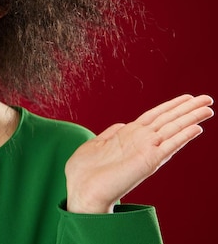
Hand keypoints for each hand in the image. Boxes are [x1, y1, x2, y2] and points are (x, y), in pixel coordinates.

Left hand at [65, 94, 213, 213]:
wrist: (82, 189)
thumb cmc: (84, 170)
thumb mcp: (96, 144)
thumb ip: (111, 133)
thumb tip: (121, 125)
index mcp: (129, 135)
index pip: (155, 115)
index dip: (171, 105)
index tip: (187, 97)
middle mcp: (141, 141)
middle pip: (169, 119)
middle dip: (188, 108)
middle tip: (207, 98)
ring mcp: (146, 151)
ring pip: (173, 129)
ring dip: (191, 118)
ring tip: (208, 108)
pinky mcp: (149, 161)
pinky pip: (170, 146)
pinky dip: (183, 136)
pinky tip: (197, 128)